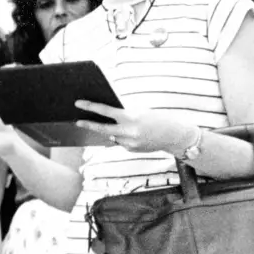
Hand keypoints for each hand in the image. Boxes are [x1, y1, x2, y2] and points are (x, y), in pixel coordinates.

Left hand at [77, 103, 196, 155]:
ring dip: (115, 130)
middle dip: (89, 125)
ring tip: (131, 126)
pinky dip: (124, 136)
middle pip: (103, 129)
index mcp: (131, 117)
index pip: (106, 111)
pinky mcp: (132, 150)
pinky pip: (121, 142)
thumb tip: (107, 120)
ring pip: (113, 136)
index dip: (90, 107)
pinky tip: (137, 134)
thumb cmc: (158, 119)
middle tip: (78, 121)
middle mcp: (129, 132)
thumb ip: (124, 115)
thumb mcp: (140, 112)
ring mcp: (130, 143)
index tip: (79, 104)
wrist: (175, 136)